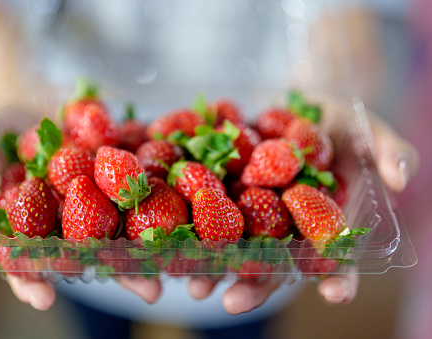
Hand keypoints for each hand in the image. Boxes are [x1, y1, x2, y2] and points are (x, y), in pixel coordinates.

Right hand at [0, 92, 164, 309]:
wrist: (38, 98)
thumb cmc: (3, 120)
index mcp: (29, 219)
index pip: (25, 255)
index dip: (29, 276)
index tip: (42, 298)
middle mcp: (67, 218)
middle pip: (90, 251)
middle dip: (116, 273)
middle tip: (146, 294)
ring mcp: (98, 199)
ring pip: (124, 230)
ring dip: (150, 251)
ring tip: (175, 272)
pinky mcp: (123, 179)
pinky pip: (146, 192)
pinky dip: (167, 206)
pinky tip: (192, 221)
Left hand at [185, 96, 418, 314]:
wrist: (293, 105)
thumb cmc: (336, 123)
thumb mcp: (367, 130)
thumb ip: (388, 150)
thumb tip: (403, 176)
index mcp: (324, 223)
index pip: (337, 257)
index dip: (340, 277)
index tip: (336, 295)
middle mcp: (286, 228)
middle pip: (275, 263)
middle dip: (256, 284)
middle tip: (234, 303)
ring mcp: (253, 215)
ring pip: (235, 249)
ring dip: (215, 270)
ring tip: (194, 286)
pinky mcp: (224, 195)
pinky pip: (205, 216)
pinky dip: (189, 231)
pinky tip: (169, 246)